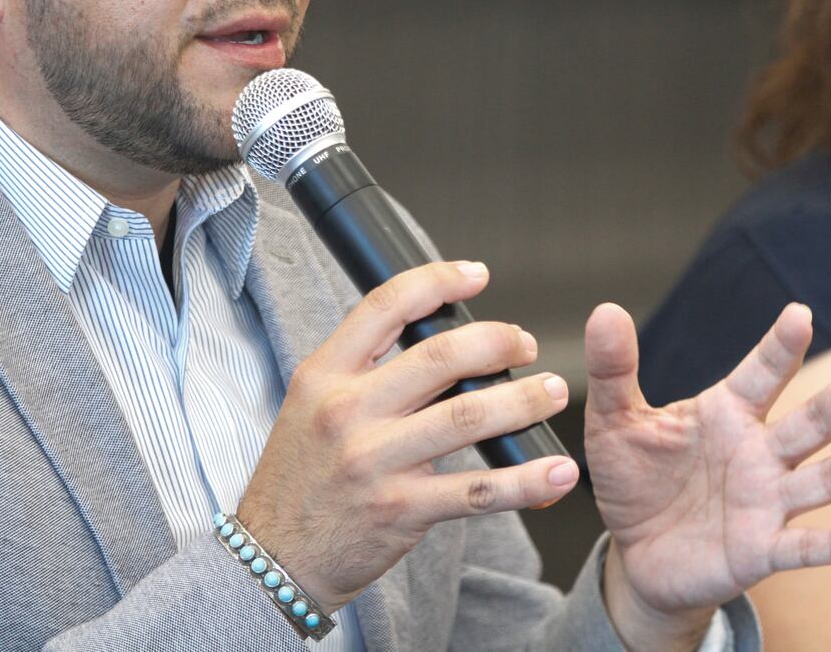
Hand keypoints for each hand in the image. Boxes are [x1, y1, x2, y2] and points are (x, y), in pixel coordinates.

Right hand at [237, 261, 579, 608]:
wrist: (274, 556)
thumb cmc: (299, 477)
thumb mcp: (309, 404)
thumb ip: (362, 370)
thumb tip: (435, 338)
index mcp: (324, 375)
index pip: (386, 306)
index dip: (438, 281)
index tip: (476, 274)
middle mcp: (348, 412)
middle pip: (440, 357)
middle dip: (497, 342)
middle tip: (525, 344)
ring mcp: (375, 462)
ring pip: (468, 418)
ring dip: (523, 401)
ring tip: (551, 392)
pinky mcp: (401, 510)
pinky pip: (477, 490)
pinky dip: (525, 480)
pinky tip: (555, 471)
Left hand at [584, 302, 830, 651]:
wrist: (638, 554)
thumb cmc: (636, 480)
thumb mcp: (614, 423)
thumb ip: (614, 370)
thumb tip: (605, 310)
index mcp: (727, 413)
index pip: (761, 373)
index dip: (780, 346)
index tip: (799, 313)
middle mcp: (758, 453)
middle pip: (806, 424)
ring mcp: (767, 501)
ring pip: (820, 480)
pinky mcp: (762, 550)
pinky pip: (805, 547)